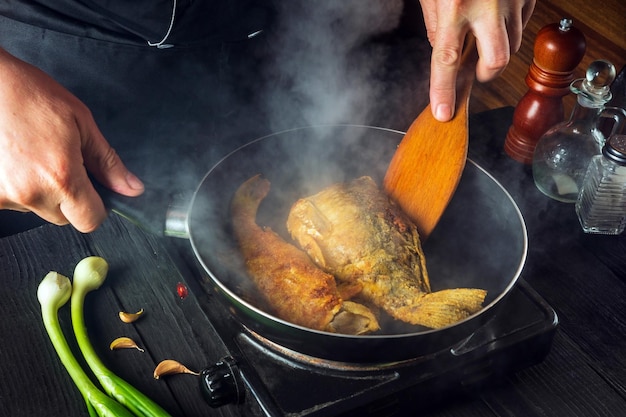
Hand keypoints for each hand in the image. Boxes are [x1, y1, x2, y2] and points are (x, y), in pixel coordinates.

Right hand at [0, 49, 143, 231]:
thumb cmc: (30, 95)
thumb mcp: (81, 123)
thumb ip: (107, 162)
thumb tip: (132, 189)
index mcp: (62, 177)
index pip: (90, 221)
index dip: (97, 208)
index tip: (95, 191)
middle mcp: (31, 192)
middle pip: (64, 217)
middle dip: (69, 197)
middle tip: (61, 163)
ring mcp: (4, 195)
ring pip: (38, 209)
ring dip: (41, 191)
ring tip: (34, 156)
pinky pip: (14, 201)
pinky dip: (19, 186)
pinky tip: (17, 161)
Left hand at [419, 0, 535, 120]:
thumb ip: (436, 22)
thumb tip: (442, 50)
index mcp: (455, 5)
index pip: (447, 59)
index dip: (444, 90)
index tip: (443, 113)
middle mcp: (486, 5)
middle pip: (495, 62)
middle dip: (485, 74)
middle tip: (475, 70)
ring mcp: (511, 0)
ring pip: (513, 46)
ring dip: (496, 50)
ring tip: (482, 32)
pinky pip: (523, 24)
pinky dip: (510, 28)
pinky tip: (496, 17)